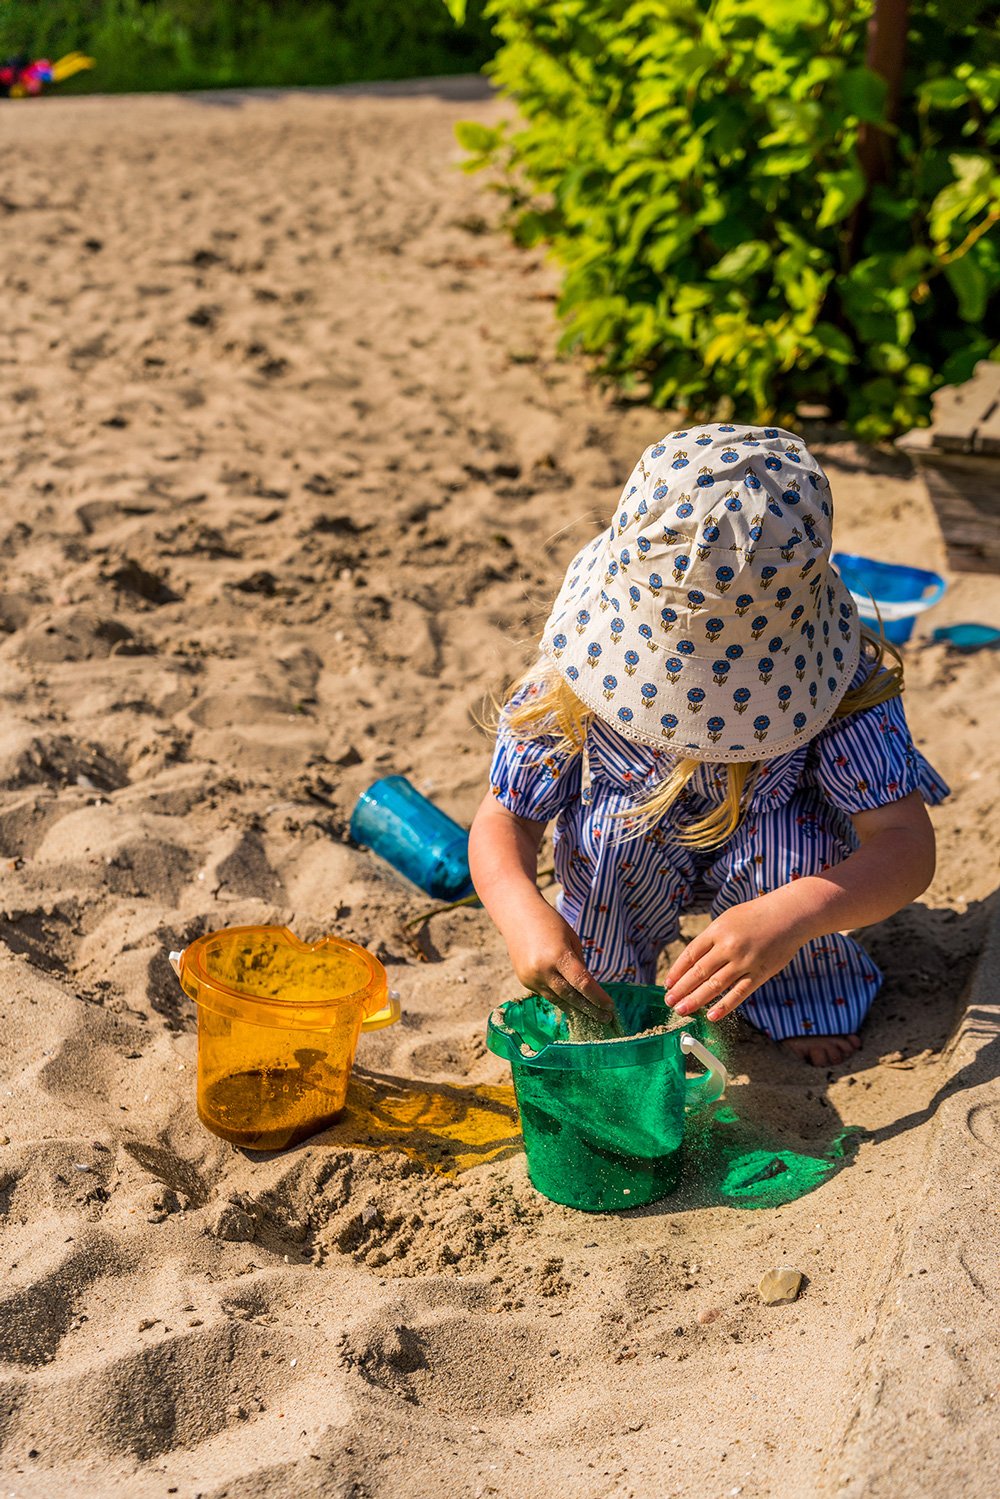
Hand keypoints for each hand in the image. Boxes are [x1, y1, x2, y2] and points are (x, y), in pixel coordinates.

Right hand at [505, 897, 614, 1024]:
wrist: (518, 916)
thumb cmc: (550, 923)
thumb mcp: (571, 940)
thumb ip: (579, 965)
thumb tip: (588, 988)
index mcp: (559, 955)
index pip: (583, 983)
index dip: (598, 997)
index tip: (610, 1006)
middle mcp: (543, 970)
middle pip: (571, 996)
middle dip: (590, 1009)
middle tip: (605, 1019)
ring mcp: (531, 977)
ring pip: (558, 1000)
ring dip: (575, 1009)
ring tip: (591, 1016)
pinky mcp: (525, 981)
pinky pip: (546, 994)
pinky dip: (560, 999)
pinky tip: (572, 1003)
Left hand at [664, 892, 807, 1022]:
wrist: (789, 914)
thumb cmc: (756, 915)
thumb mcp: (728, 919)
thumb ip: (712, 939)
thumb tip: (693, 962)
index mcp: (717, 931)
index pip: (690, 955)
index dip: (677, 971)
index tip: (667, 984)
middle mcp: (728, 946)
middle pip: (698, 972)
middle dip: (681, 989)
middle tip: (669, 1001)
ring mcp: (744, 961)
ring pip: (715, 985)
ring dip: (695, 1000)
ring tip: (682, 1009)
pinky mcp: (760, 973)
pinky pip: (739, 993)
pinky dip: (724, 1006)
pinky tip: (711, 1015)